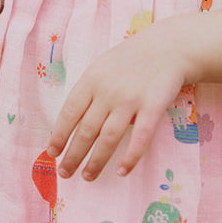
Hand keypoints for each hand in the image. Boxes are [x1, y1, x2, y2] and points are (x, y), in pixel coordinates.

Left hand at [47, 26, 192, 180]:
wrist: (169, 46)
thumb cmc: (132, 59)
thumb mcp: (103, 67)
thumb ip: (89, 91)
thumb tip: (73, 122)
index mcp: (91, 80)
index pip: (69, 113)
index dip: (59, 135)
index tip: (52, 153)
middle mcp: (108, 91)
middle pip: (86, 130)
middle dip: (73, 155)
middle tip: (65, 173)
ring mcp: (130, 100)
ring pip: (108, 138)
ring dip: (96, 161)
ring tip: (87, 177)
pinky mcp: (153, 107)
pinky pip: (140, 137)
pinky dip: (130, 157)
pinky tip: (121, 171)